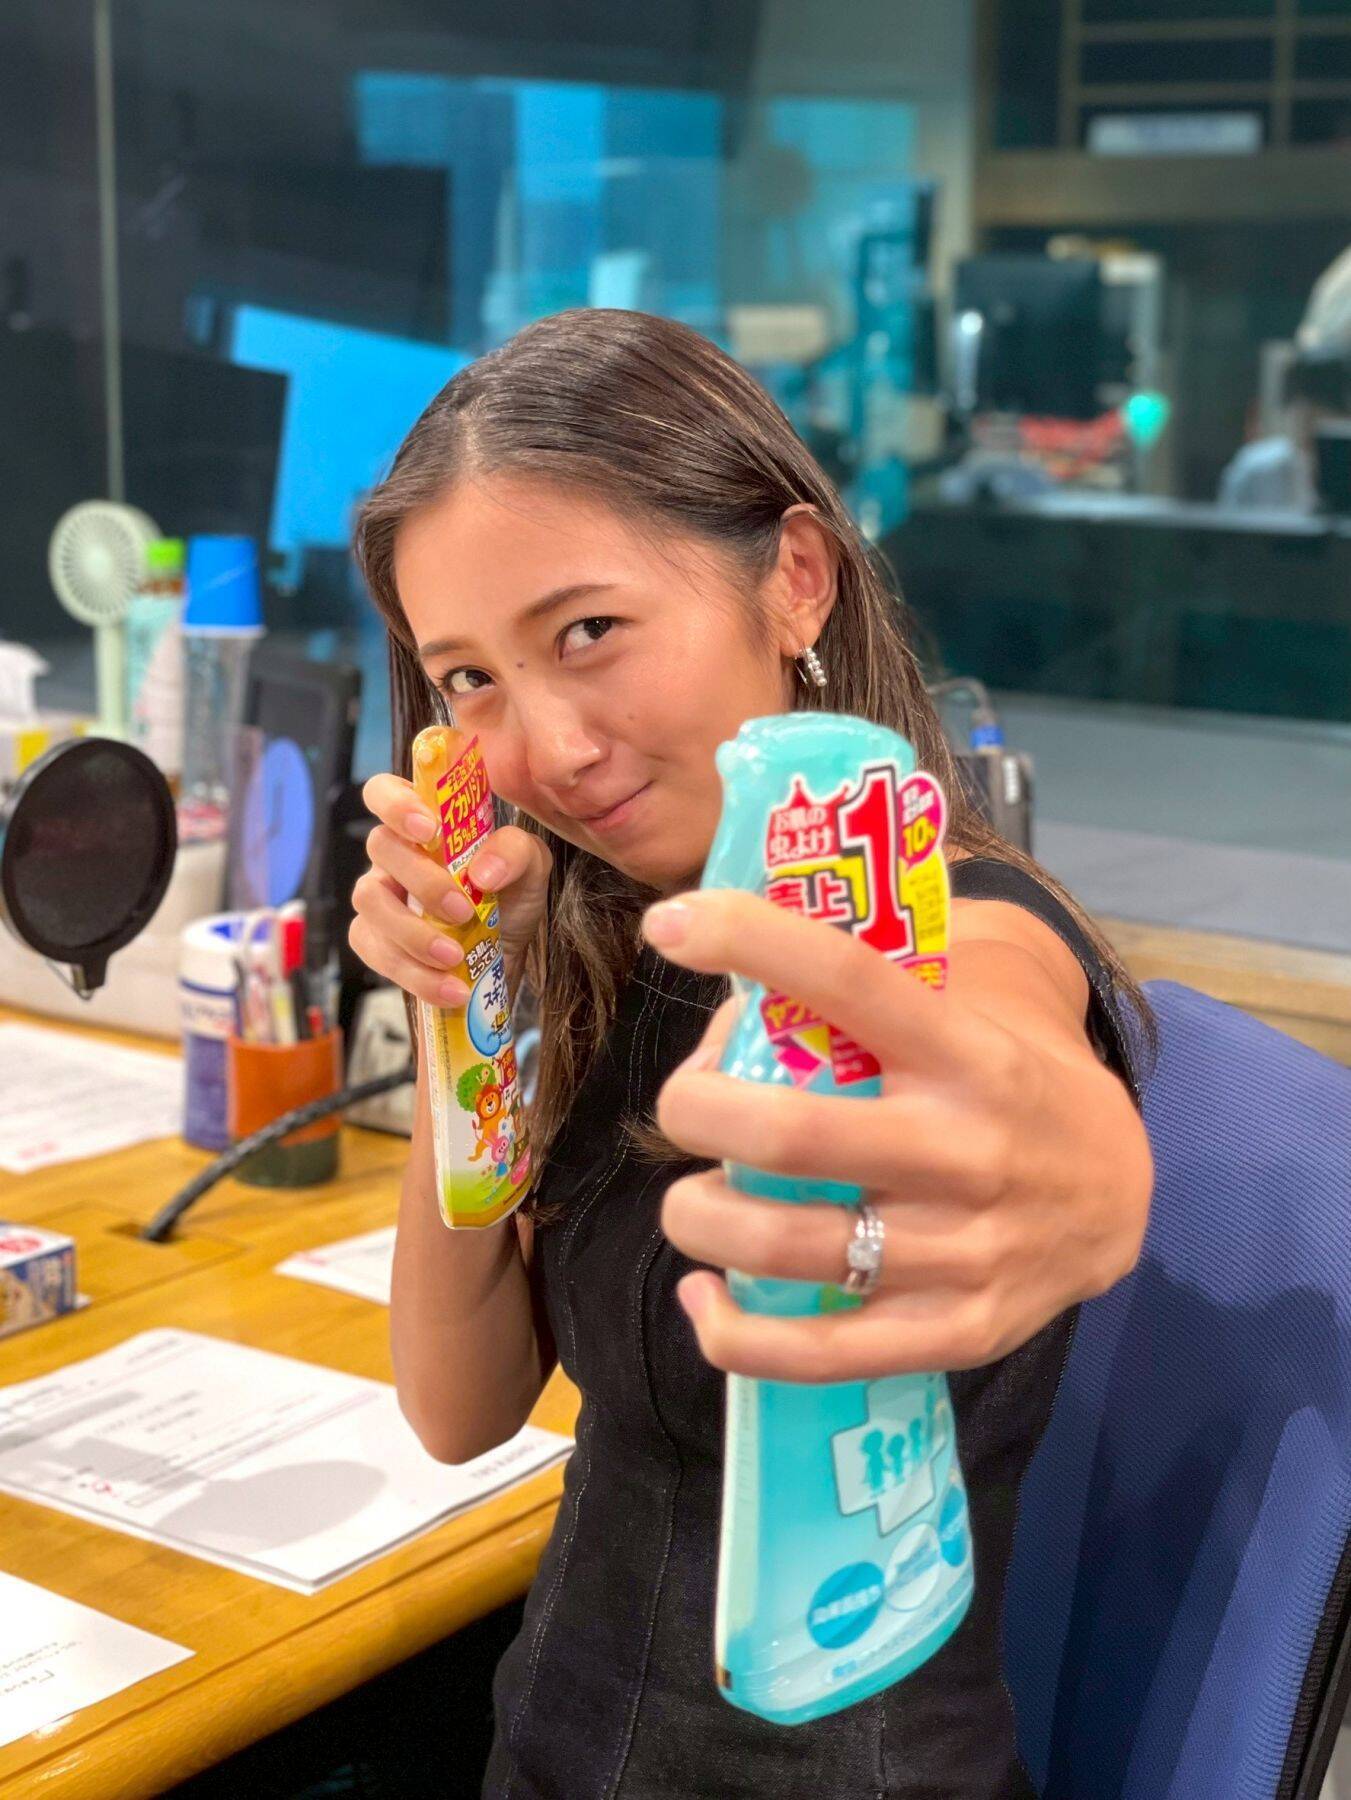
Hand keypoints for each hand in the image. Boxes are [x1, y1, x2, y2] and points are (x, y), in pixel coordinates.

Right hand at [350, 773, 551, 1005]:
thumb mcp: (530, 869)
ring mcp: (380, 898)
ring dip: (413, 933)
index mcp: (424, 824)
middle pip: (380, 847)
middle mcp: (394, 856)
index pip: (384, 792)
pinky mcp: (376, 942)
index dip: (396, 803)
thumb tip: (483, 872)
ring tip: (455, 958)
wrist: (506, 957)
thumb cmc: (509, 897)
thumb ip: (515, 852)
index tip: (429, 830)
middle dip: (421, 881)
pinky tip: (450, 988)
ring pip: (369, 903)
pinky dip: (415, 975)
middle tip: (462, 911)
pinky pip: (375, 952)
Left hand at [641, 889, 1151, 1383]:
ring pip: (786, 1245)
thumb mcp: (960, 1013)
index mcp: (967, 1051)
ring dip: (699, 1219)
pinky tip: (704, 1295)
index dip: (751, 941)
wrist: (1120, 1193)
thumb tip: (727, 1022)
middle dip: (695, 1111)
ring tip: (693, 1202)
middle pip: (789, 1134)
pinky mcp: (960, 1331)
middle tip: (682, 1106)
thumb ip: (855, 1002)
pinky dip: (736, 1334)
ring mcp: (967, 1250)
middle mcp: (968, 1148)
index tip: (670, 925)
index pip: (850, 978)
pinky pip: (820, 1354)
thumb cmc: (1002, 1083)